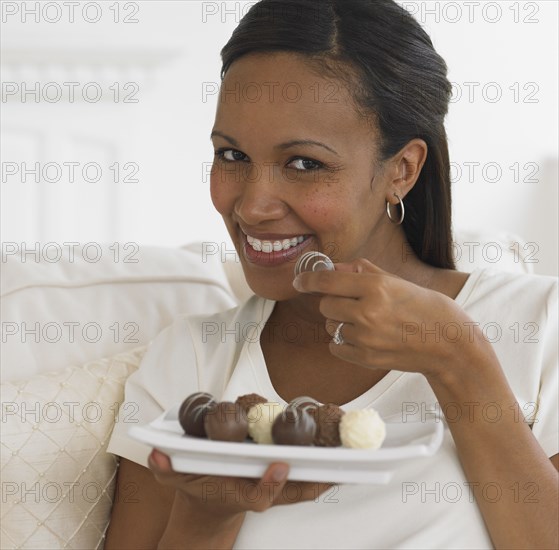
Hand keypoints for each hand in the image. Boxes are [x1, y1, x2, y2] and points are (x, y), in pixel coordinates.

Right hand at [148, 449, 333, 514]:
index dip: (269, 484)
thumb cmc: (197, 484)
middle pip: (293, 490)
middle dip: (314, 478)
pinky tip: (344, 452)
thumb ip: (166, 468)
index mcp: (236, 491)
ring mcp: (274, 486)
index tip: (278, 466)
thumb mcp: (175, 476)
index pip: (256, 495)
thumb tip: (157, 455)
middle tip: (338, 462)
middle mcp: (260, 489)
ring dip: (328, 471)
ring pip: (306, 483)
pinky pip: (309, 476)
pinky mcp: (283, 477)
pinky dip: (327, 468)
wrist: (210, 499)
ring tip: (353, 454)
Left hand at [293, 258, 496, 381]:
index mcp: (376, 287)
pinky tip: (363, 337)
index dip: (308, 280)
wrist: (449, 345)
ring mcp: (366, 338)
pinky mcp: (366, 359)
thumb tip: (335, 267)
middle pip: (325, 305)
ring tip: (364, 321)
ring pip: (330, 326)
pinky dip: (343, 341)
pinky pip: (336, 346)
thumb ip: (363, 272)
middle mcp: (367, 312)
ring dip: (339, 322)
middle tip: (352, 302)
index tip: (299, 281)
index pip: (327, 281)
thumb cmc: (427, 307)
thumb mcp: (398, 281)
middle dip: (333, 301)